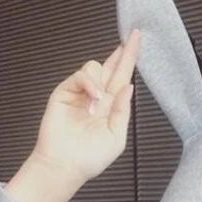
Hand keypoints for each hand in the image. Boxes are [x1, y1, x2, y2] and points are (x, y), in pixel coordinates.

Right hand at [31, 29, 140, 185]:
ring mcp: (80, 93)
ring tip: (96, 105)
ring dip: (100, 81)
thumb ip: (122, 110)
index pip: (122, 77)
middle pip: (110, 66)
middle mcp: (97, 97)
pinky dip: (87, 83)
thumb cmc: (90, 158)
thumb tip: (128, 87)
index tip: (137, 40)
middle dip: (121, 51)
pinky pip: (79, 76)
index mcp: (111, 106)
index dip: (129, 58)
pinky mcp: (64, 92)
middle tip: (132, 36)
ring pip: (94, 67)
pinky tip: (91, 99)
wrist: (65, 165)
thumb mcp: (116, 136)